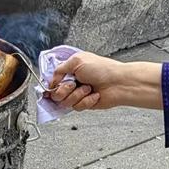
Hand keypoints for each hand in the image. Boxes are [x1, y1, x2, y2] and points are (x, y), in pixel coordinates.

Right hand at [46, 54, 162, 112]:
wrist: (118, 83)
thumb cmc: (102, 69)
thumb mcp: (77, 61)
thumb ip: (59, 69)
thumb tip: (51, 80)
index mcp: (70, 70)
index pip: (53, 80)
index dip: (52, 85)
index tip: (55, 85)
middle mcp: (73, 82)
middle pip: (56, 94)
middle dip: (65, 90)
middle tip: (75, 84)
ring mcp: (78, 94)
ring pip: (66, 102)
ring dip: (78, 95)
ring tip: (88, 88)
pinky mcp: (85, 104)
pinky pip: (77, 107)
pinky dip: (86, 101)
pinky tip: (94, 95)